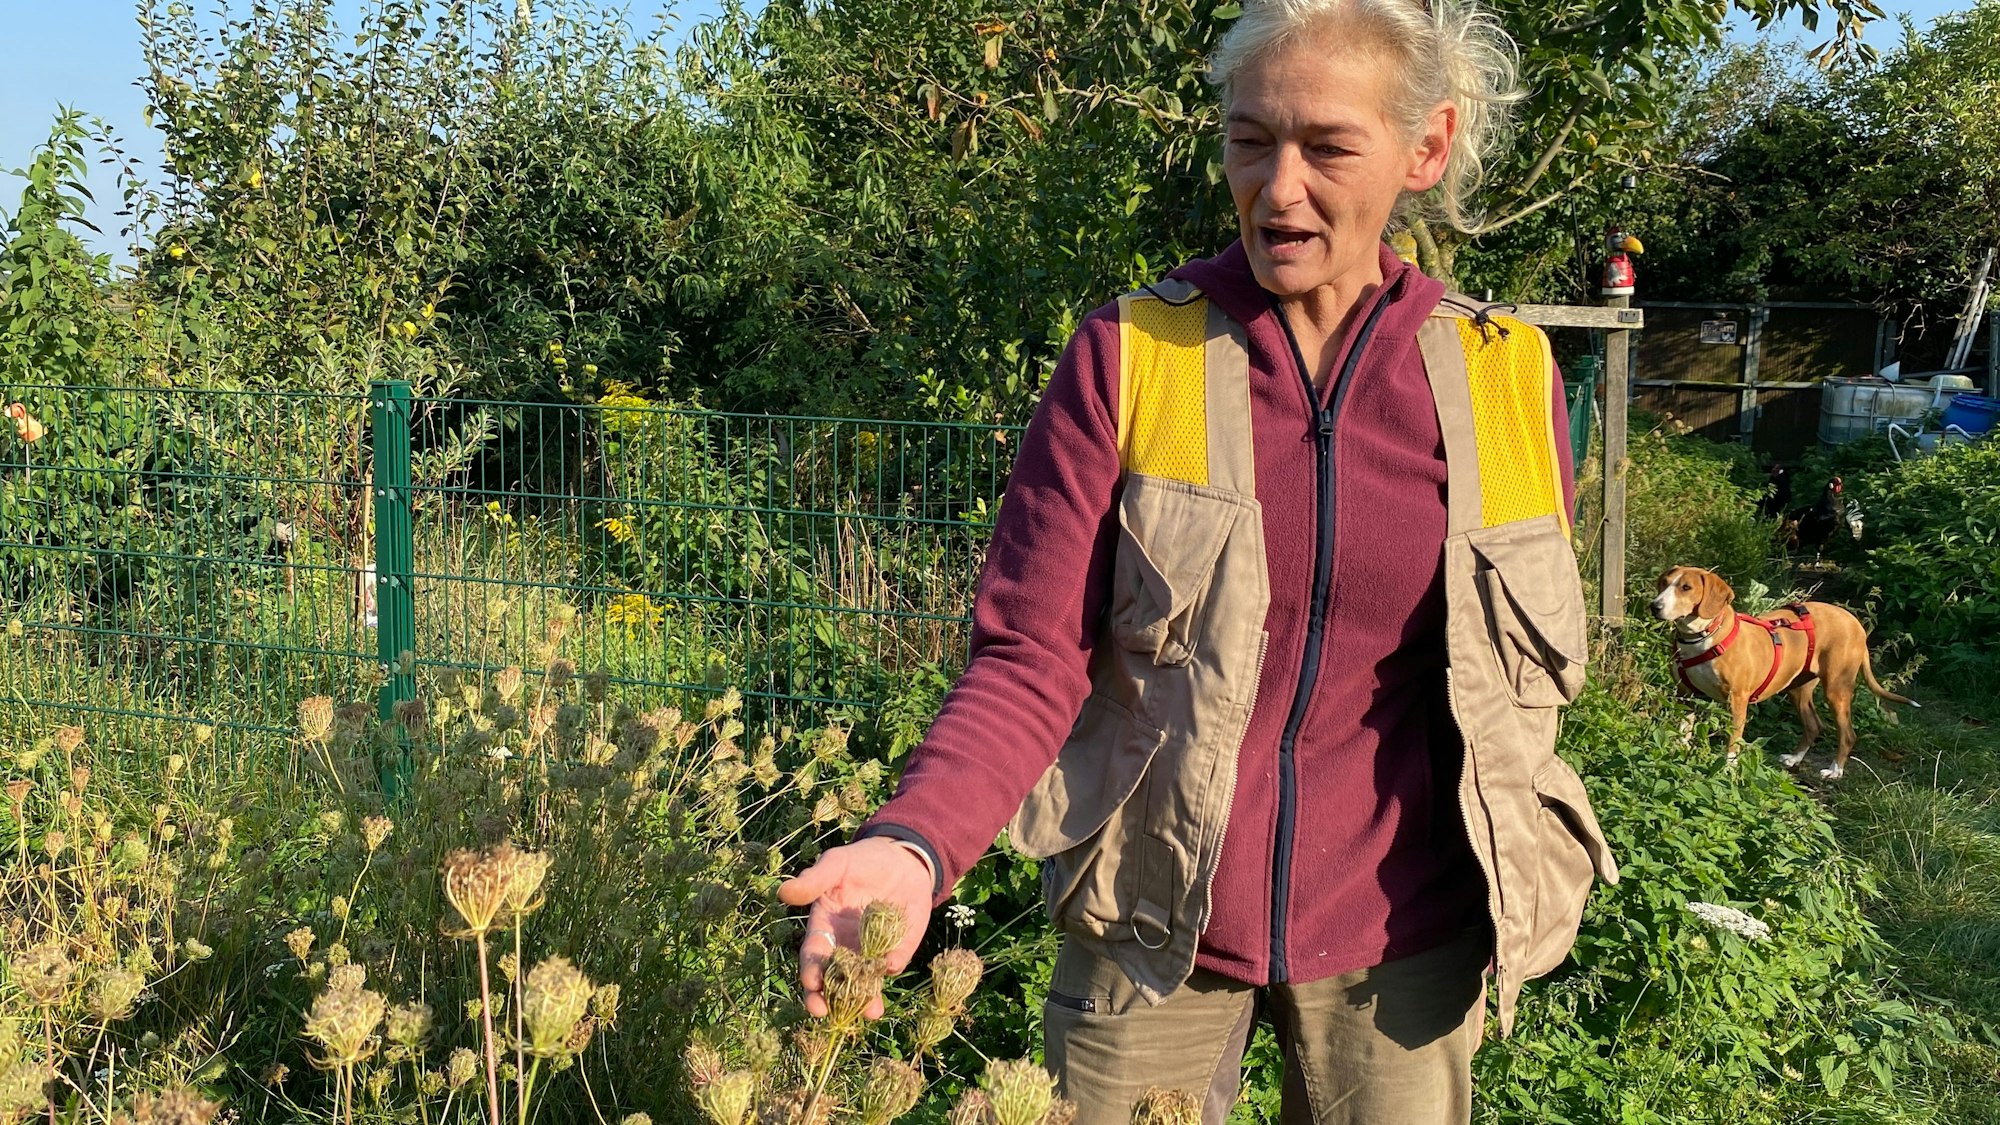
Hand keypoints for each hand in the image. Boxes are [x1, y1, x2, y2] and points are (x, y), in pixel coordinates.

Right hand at [778, 836, 933, 1018]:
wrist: (902, 858)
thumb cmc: (861, 861)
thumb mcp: (836, 864)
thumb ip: (814, 880)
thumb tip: (784, 892)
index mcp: (825, 929)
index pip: (813, 957)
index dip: (810, 973)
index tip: (811, 985)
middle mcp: (846, 947)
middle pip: (835, 980)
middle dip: (831, 999)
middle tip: (829, 1012)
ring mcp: (873, 951)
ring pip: (866, 982)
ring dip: (867, 999)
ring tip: (871, 1011)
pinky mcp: (899, 948)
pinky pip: (894, 963)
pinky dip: (892, 967)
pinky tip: (890, 966)